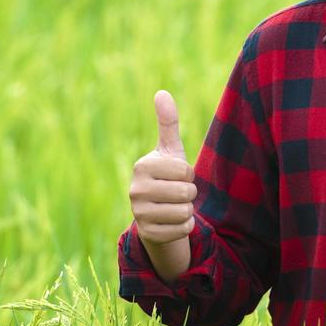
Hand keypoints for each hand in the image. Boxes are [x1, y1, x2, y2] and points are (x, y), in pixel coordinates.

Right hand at [127, 90, 195, 280]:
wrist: (156, 211)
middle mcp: (135, 190)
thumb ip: (168, 122)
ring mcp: (138, 214)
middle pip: (186, 192)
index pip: (185, 171)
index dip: (189, 174)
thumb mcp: (170, 150)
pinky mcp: (148, 234)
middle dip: (190, 193)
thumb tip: (162, 92)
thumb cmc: (167, 175)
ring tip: (175, 206)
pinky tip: (173, 221)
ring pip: (185, 212)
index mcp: (141, 166)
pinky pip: (182, 230)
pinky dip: (185, 226)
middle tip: (178, 192)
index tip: (178, 175)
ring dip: (188, 210)